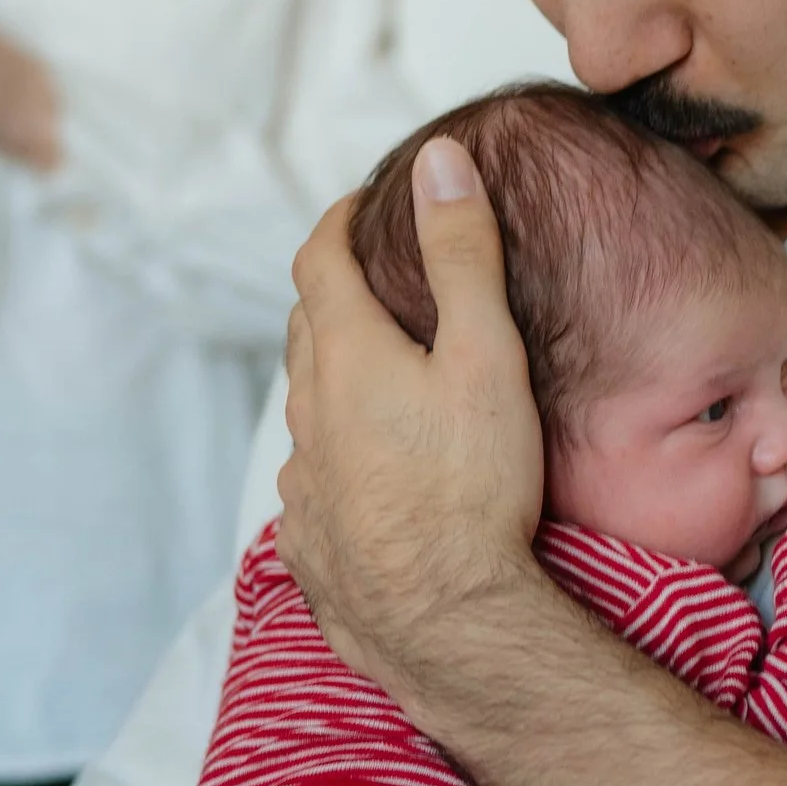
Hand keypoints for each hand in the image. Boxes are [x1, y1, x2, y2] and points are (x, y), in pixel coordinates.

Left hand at [277, 139, 545, 707]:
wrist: (446, 625)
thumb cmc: (474, 487)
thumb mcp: (484, 356)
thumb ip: (462, 255)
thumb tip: (437, 161)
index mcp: (345, 358)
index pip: (317, 261)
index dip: (338, 221)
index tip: (362, 203)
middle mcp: (308, 416)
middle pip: (305, 332)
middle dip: (333, 295)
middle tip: (374, 280)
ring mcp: (303, 485)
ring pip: (307, 411)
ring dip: (333, 380)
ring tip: (380, 378)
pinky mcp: (310, 546)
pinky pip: (311, 483)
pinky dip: (335, 458)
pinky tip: (367, 475)